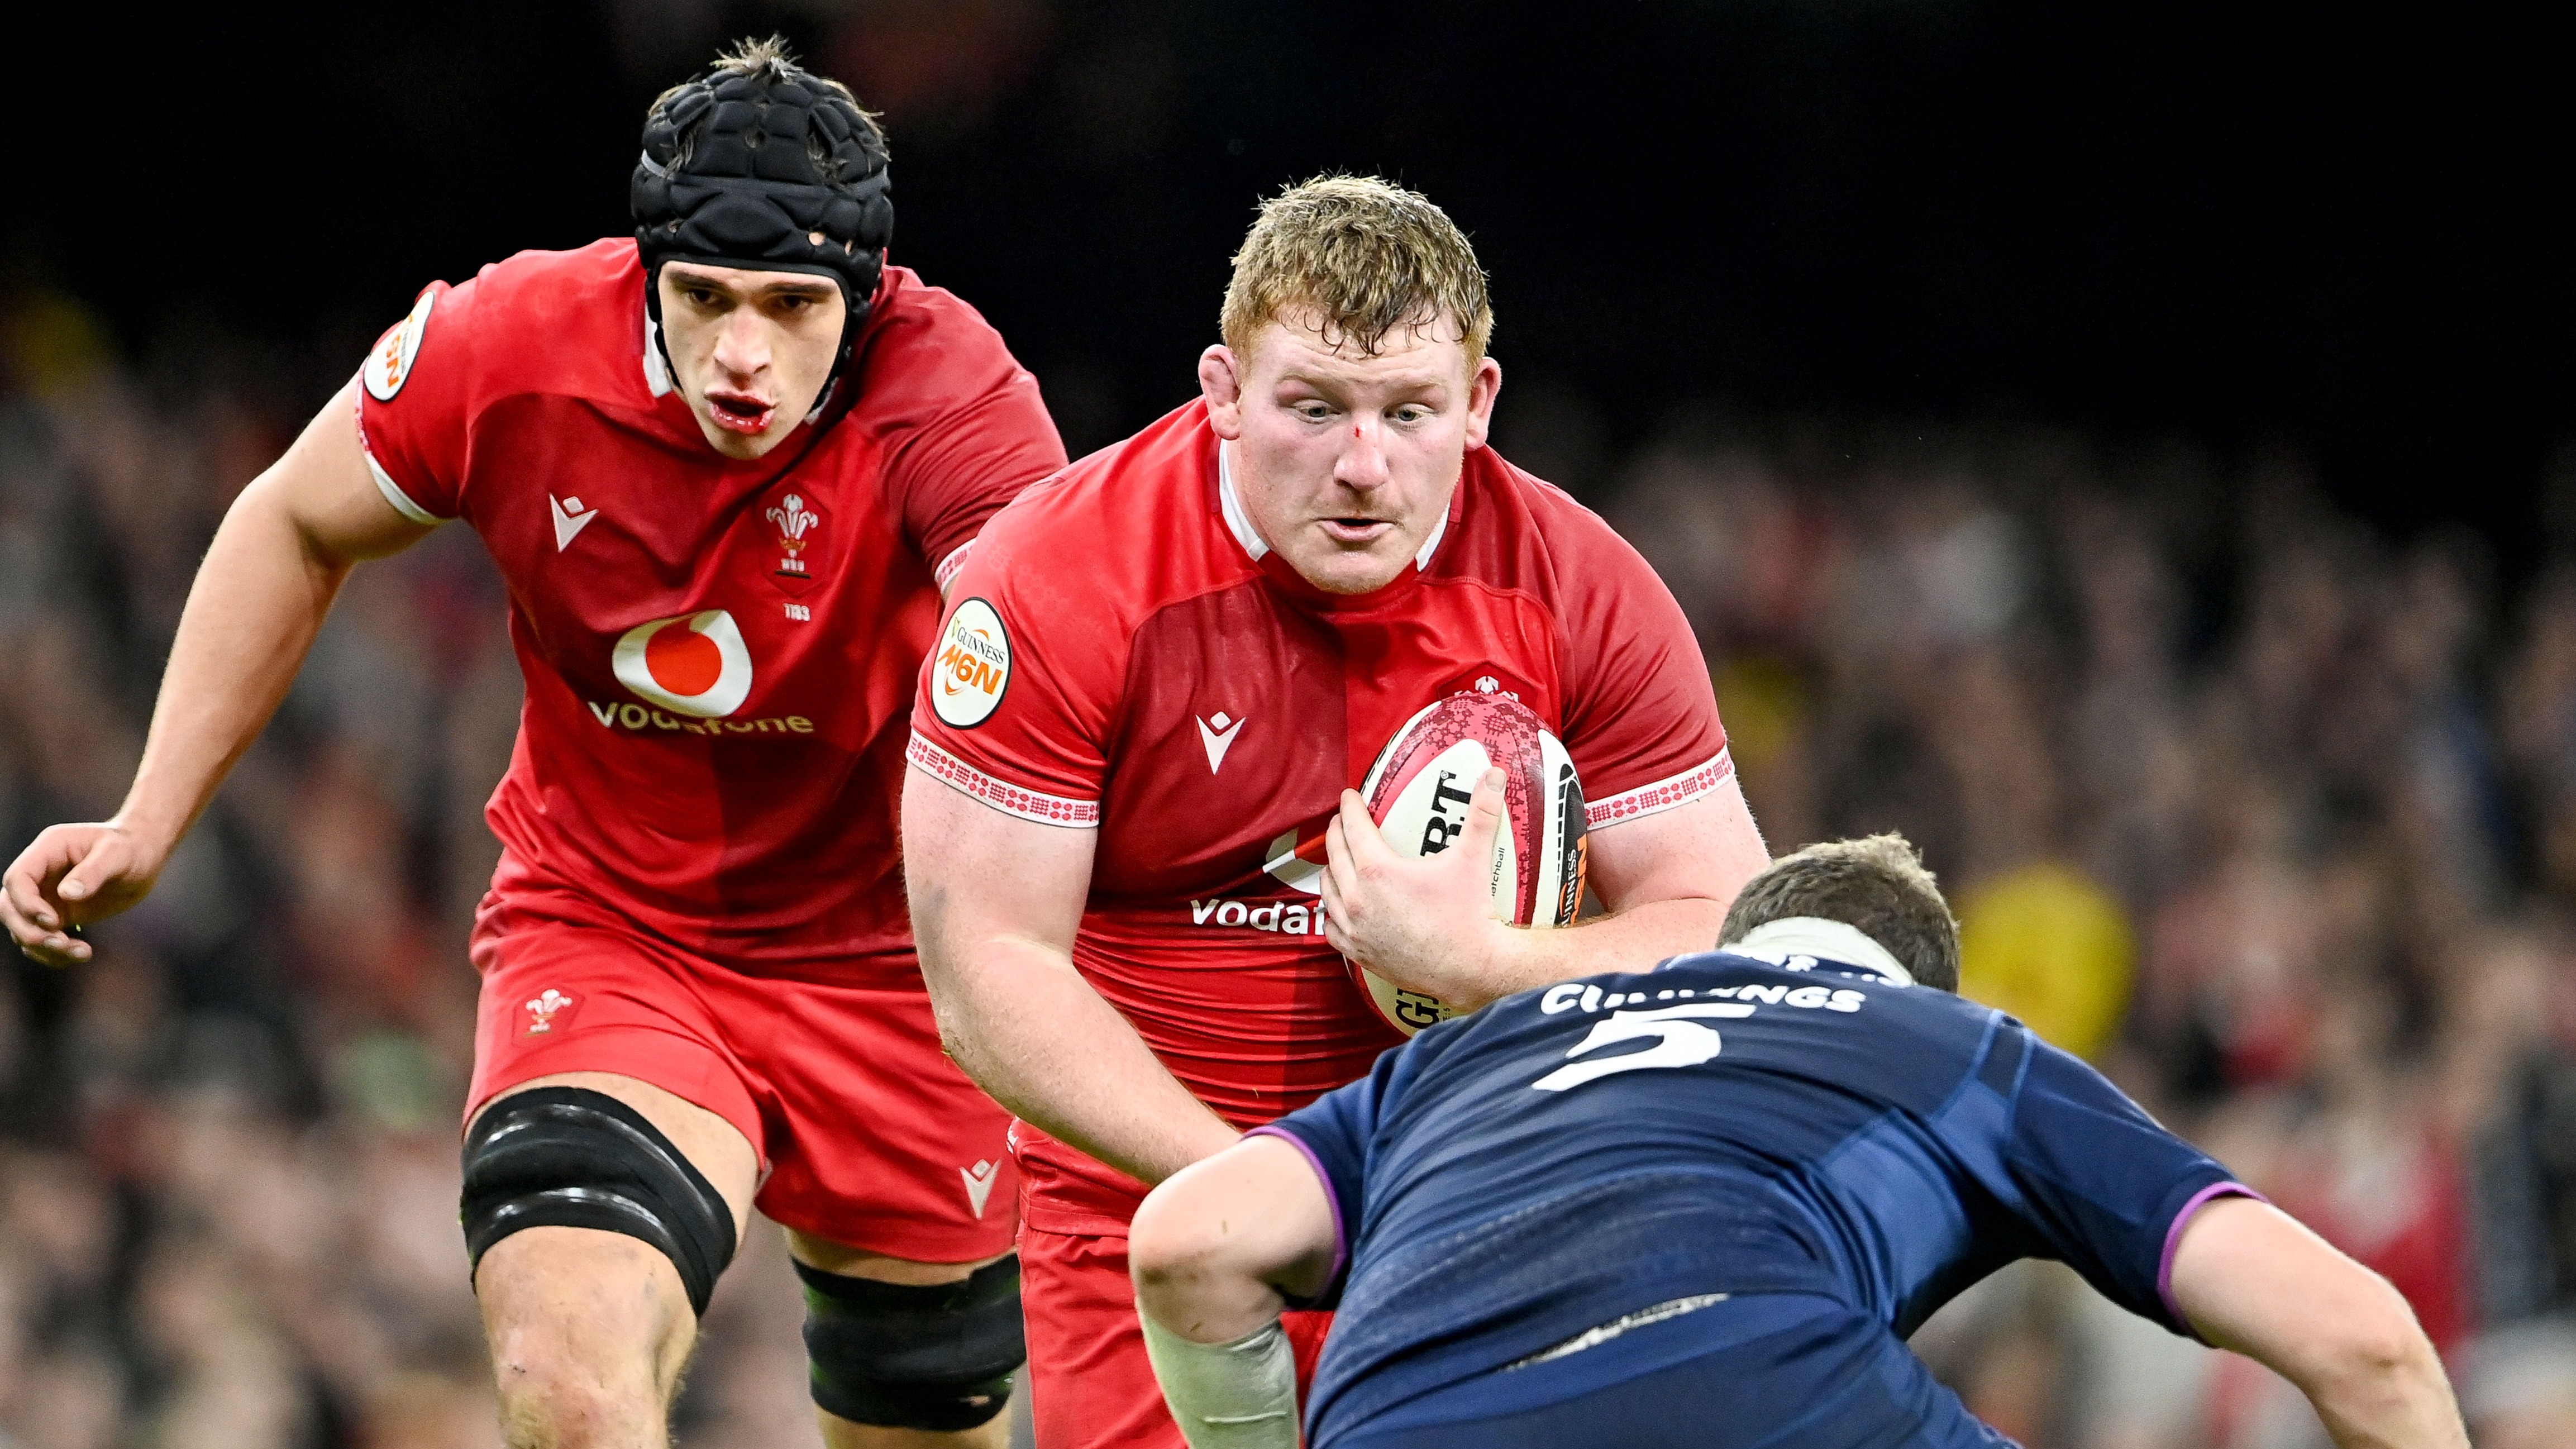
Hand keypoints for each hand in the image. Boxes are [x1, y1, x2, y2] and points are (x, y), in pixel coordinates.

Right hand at [3, 823, 164, 965]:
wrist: (144, 857)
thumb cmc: (130, 848)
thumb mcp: (117, 854)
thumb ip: (93, 872)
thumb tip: (67, 894)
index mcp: (48, 850)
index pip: (17, 879)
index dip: (26, 903)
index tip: (53, 921)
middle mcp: (40, 874)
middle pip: (9, 907)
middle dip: (28, 930)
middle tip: (60, 943)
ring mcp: (45, 896)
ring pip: (23, 927)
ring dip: (43, 947)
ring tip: (82, 952)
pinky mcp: (57, 915)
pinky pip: (42, 938)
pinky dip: (54, 953)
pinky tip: (81, 955)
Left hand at [1321, 768, 1519, 1009]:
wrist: (1471, 968)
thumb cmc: (1470, 914)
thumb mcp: (1473, 858)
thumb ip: (1483, 812)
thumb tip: (1495, 774)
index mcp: (1377, 869)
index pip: (1353, 827)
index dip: (1350, 807)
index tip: (1349, 797)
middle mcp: (1357, 897)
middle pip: (1334, 854)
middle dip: (1337, 833)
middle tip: (1344, 822)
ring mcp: (1355, 928)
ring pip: (1327, 890)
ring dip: (1331, 870)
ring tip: (1339, 860)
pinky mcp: (1359, 953)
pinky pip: (1332, 927)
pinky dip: (1332, 912)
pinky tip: (1339, 906)